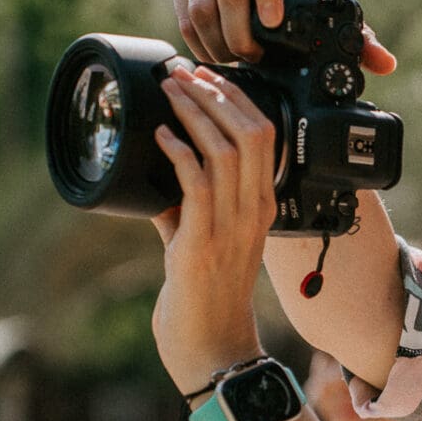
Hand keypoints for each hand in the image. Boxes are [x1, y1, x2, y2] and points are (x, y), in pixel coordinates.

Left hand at [149, 63, 272, 390]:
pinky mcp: (205, 241)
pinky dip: (177, 152)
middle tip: (183, 72)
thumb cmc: (204, 300)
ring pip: (226, 150)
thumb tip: (156, 177)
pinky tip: (160, 136)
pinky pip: (196, 183)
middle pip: (253, 132)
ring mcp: (234, 226)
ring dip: (194, 113)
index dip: (236, 98)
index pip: (265, 136)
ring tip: (169, 91)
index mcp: (261, 206)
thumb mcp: (198, 241)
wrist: (211, 348)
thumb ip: (183, 208)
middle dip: (216, 93)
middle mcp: (255, 211)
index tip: (204, 75)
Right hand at [171, 0, 396, 72]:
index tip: (272, 24)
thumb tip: (385, 64)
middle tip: (253, 58)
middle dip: (241, 31)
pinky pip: (184, 9)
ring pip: (203, 1)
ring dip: (219, 40)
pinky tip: (216, 57)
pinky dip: (198, 40)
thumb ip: (360, 42)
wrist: (265, 5)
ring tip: (236, 62)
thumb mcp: (330, 23)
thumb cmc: (303, 12)